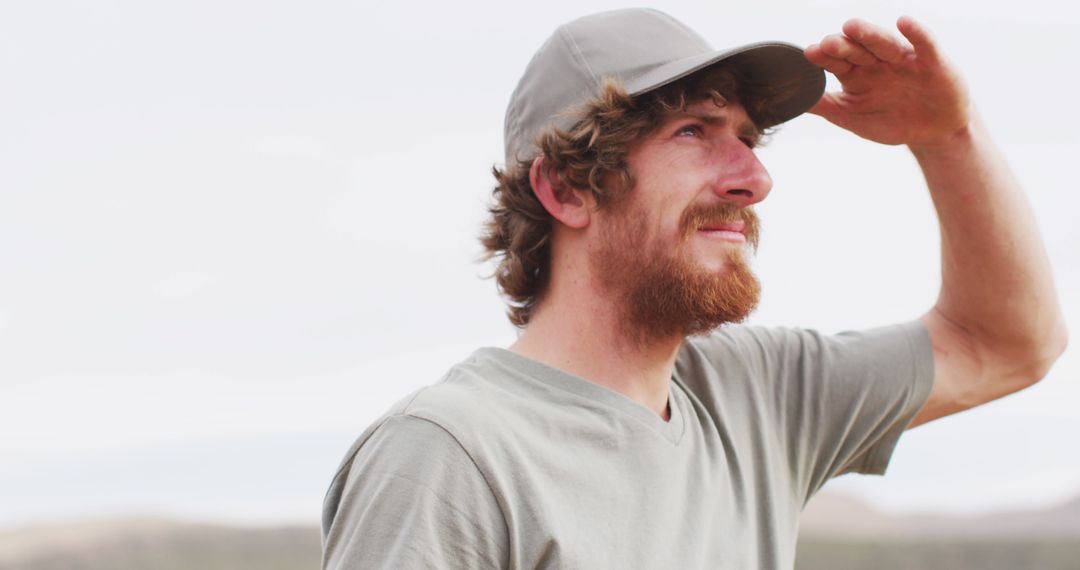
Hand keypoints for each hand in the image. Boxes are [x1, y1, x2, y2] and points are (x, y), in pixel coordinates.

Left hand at [804, 17, 970, 148]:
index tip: (808, 55)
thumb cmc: (891, 120)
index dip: (823, 58)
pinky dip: (916, 33)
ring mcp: (903, 59)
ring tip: (851, 27)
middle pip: (856, 49)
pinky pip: (924, 44)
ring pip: (883, 43)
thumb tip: (792, 100)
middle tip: (826, 44)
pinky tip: (904, 23)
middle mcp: (876, 62)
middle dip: (842, 46)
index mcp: (855, 73)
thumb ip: (826, 105)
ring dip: (868, 34)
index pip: (836, 62)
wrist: (933, 132)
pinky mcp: (931, 62)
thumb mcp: (853, 116)